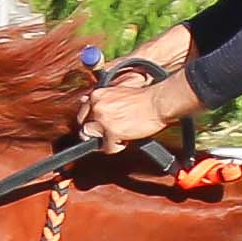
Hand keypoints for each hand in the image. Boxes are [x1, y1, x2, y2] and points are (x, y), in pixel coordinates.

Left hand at [80, 59, 198, 150]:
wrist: (158, 103)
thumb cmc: (143, 98)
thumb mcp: (117, 92)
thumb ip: (101, 99)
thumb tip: (84, 100)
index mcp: (97, 95)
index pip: (83, 113)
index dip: (91, 122)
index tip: (98, 126)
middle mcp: (97, 106)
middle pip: (85, 128)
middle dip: (96, 133)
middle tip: (110, 132)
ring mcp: (103, 120)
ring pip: (94, 139)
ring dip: (106, 139)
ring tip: (121, 133)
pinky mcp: (112, 132)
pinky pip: (108, 148)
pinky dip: (117, 146)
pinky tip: (127, 138)